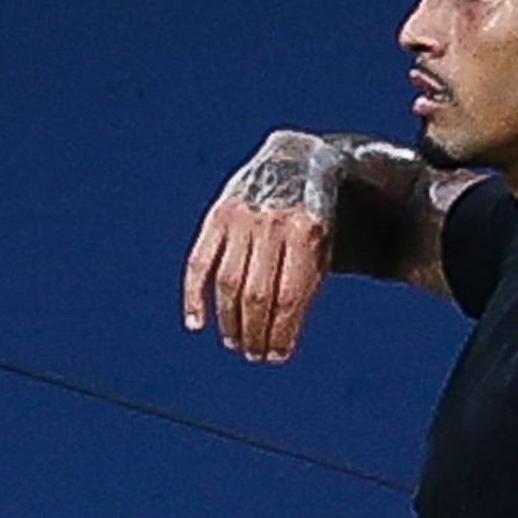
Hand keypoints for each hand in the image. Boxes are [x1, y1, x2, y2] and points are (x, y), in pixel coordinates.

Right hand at [181, 130, 344, 364]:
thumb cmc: (313, 216)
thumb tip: (282, 336)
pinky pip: (199, 261)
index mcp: (305, 233)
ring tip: (235, 342)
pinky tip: (196, 322)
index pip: (289, 297)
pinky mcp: (218, 215)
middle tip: (254, 355)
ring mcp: (241, 217)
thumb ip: (304, 285)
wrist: (294, 160)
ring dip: (229, 320)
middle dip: (255, 332)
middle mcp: (271, 223)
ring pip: (228, 282)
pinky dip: (194, 295)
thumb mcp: (323, 247)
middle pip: (256, 294)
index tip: (277, 357)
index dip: (281, 333)